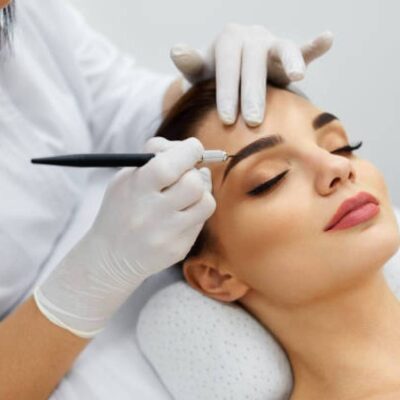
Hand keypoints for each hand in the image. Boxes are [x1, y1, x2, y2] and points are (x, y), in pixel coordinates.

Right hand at [34, 137, 215, 337]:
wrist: (110, 257)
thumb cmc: (121, 209)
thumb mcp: (126, 178)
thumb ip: (157, 158)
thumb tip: (197, 157)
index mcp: (135, 189)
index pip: (170, 164)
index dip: (190, 150)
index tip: (193, 148)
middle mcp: (151, 213)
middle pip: (194, 182)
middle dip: (194, 172)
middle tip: (187, 173)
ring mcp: (166, 234)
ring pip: (206, 202)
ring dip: (201, 193)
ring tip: (186, 195)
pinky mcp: (178, 249)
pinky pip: (201, 222)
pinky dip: (195, 212)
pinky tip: (180, 214)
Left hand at [170, 24, 332, 125]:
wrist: (230, 74)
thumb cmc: (213, 77)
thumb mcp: (199, 72)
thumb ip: (190, 63)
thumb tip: (176, 50)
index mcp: (229, 40)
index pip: (228, 65)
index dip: (227, 91)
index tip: (227, 119)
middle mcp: (251, 37)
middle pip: (254, 62)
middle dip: (254, 92)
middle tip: (254, 121)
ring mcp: (271, 44)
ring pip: (281, 50)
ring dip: (289, 62)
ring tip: (296, 75)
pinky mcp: (287, 54)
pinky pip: (302, 48)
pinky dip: (314, 46)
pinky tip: (326, 39)